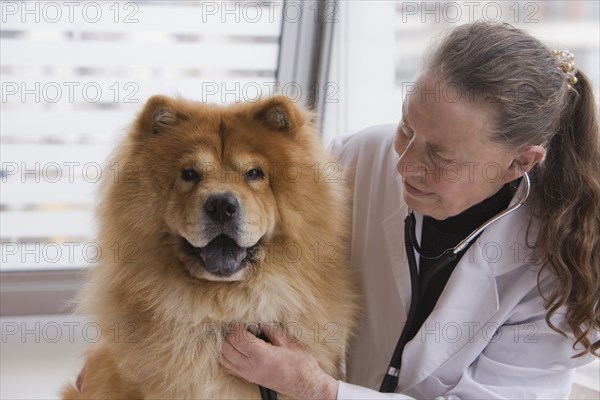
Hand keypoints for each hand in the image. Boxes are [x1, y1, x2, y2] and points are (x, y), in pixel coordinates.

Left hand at [220, 324, 338, 398]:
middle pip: (226, 347)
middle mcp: (251, 366)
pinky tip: (235, 348)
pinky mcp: (249, 378)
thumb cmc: (301, 363)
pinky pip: (228, 367)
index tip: (240, 317)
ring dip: (225, 344)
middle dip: (229, 333)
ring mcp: (248, 374)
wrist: (305, 385)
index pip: (238, 337)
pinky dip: (226, 356)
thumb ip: (272, 329)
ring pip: (224, 358)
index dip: (236, 325)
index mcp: (261, 355)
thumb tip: (259, 320)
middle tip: (237, 323)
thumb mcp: (289, 342)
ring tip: (235, 334)